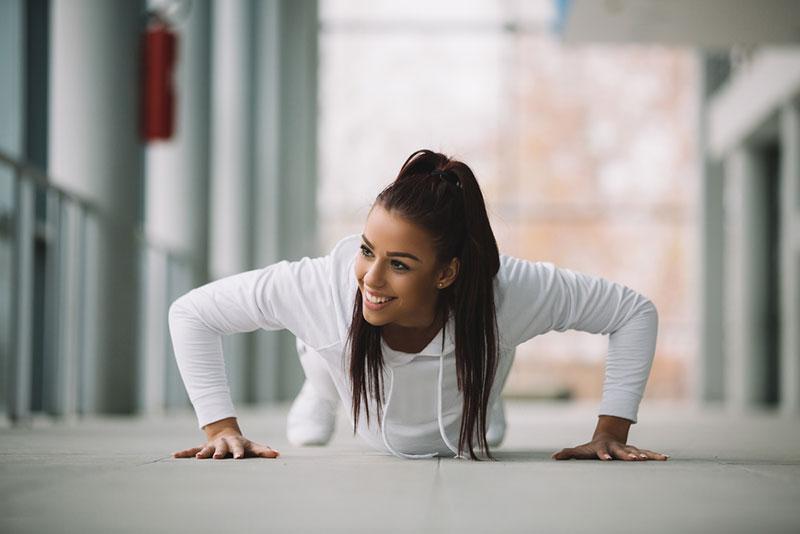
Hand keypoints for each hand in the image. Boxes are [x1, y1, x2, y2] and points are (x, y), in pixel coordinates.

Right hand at [173, 428, 279, 459]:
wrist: (225, 433)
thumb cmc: (241, 444)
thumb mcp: (252, 446)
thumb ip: (263, 451)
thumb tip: (278, 454)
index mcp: (236, 444)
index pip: (238, 448)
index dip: (239, 452)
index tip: (238, 458)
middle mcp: (223, 444)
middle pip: (221, 448)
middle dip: (219, 452)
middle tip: (217, 457)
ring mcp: (212, 446)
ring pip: (206, 449)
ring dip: (202, 453)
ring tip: (196, 458)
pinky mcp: (202, 448)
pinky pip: (192, 450)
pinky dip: (184, 453)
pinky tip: (174, 456)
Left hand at [551, 432, 668, 460]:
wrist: (607, 436)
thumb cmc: (591, 448)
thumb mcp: (580, 450)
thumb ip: (568, 453)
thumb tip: (553, 457)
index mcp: (603, 448)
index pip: (602, 452)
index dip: (603, 456)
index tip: (606, 460)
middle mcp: (616, 447)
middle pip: (622, 451)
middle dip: (628, 455)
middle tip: (635, 460)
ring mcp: (627, 448)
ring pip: (638, 451)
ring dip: (645, 455)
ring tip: (655, 459)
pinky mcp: (636, 451)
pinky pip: (647, 454)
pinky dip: (655, 456)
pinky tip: (666, 458)